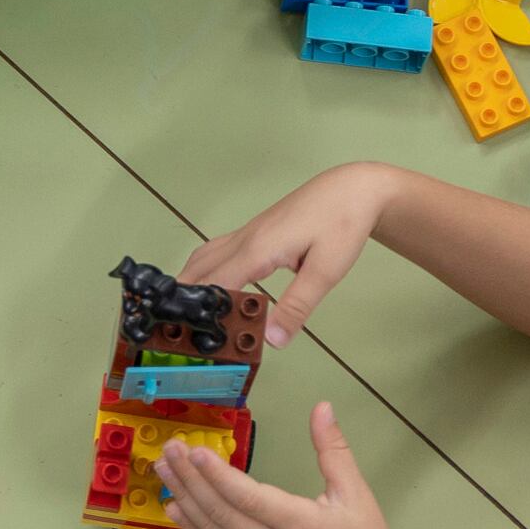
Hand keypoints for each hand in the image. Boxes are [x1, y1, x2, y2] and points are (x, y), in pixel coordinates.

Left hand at [153, 403, 412, 528]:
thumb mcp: (356, 495)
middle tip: (169, 449)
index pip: (248, 498)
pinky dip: (194, 526)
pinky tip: (175, 508)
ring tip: (163, 470)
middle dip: (190, 478)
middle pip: (221, 511)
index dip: (217, 475)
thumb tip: (322, 407)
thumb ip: (334, 450)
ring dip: (185, 498)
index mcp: (299, 524)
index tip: (194, 450)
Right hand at [181, 164, 392, 346]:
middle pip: (198, 271)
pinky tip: (207, 284)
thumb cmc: (342, 223)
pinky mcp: (253, 232)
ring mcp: (246, 234)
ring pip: (202, 258)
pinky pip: (215, 252)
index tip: (189, 336)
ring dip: (189, 283)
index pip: (215, 285)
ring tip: (183, 312)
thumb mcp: (325, 272)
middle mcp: (244, 240)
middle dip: (184, 300)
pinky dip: (203, 271)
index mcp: (258, 249)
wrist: (352, 189)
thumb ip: (297, 307)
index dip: (198, 311)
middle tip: (177, 332)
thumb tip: (273, 339)